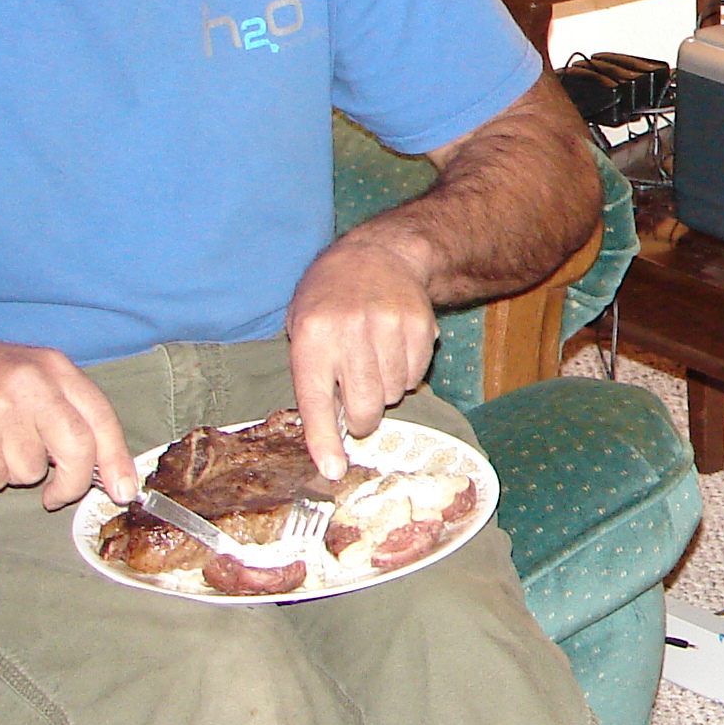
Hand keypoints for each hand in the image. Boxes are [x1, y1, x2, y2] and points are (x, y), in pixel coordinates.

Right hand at [0, 335, 136, 509]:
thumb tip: (102, 463)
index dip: (117, 460)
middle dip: (72, 484)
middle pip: (77, 452)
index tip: (123, 491)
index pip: (102, 419)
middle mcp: (32, 387)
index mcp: (53, 368)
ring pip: (30, 472)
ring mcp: (0, 413)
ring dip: (10, 470)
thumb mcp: (24, 370)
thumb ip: (63, 408)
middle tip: (56, 497)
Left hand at [285, 237, 439, 478]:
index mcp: (312, 336)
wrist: (377, 254)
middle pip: (364, 406)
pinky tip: (394, 351)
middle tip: (358, 409)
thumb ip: (313, 376)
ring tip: (375, 363)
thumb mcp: (303, 326)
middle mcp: (350, 332)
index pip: (316, 400)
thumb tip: (330, 435)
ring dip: (385, 391)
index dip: (324, 440)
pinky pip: (416, 376)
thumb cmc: (329, 299)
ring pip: (393, 394)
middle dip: (362, 419)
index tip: (333, 470)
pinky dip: (406, 374)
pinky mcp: (420, 326)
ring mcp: (389, 327)